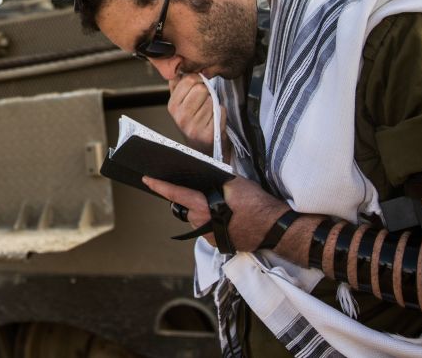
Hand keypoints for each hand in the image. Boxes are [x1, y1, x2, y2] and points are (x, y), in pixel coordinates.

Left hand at [144, 175, 287, 252]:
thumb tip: (207, 177)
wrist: (274, 229)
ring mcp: (209, 236)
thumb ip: (217, 180)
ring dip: (203, 211)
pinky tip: (227, 216)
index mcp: (203, 207)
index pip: (175, 194)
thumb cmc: (257, 204)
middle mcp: (201, 224)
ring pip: (197, 219)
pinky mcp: (217, 244)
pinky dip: (212, 221)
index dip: (159, 186)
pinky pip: (207, 229)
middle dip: (190, 199)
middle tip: (204, 191)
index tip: (147, 179)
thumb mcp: (236, 183)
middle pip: (186, 208)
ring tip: (221, 205)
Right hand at [168, 74, 220, 153]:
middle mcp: (180, 117)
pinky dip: (221, 113)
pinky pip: (221, 111)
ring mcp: (194, 127)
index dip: (198, 80)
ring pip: (212, 100)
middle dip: (206, 92)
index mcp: (172, 106)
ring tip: (208, 113)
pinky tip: (214, 120)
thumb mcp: (181, 103)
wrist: (202, 149)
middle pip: (201, 89)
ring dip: (214, 104)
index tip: (199, 86)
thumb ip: (178, 84)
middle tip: (204, 102)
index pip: (188, 80)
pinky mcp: (208, 134)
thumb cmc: (194, 122)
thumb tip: (179, 66)